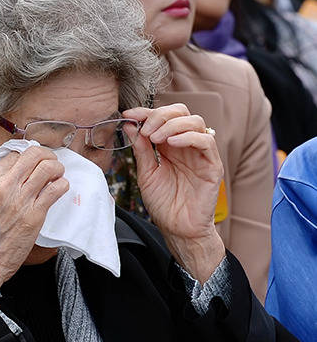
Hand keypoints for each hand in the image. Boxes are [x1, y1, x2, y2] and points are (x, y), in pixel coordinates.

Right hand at [0, 146, 68, 297]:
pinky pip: (55, 189)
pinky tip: (60, 188)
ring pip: (47, 168)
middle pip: (33, 155)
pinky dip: (62, 185)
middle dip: (46, 155)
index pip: (14, 155)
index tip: (34, 163)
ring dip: (57, 168)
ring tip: (58, 175)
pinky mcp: (34, 215)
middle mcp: (4, 186)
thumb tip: (11, 175)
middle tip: (51, 163)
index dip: (28, 156)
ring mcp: (20, 200)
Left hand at [123, 104, 224, 281]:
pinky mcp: (213, 165)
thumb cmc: (164, 204)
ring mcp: (201, 154)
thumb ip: (141, 149)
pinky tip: (172, 144)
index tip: (129, 114)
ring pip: (195, 122)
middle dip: (160, 115)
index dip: (146, 112)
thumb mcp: (146, 173)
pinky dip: (189, 137)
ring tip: (156, 137)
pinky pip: (206, 141)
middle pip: (181, 112)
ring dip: (172, 124)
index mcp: (169, 145)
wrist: (177, 229)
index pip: (163, 117)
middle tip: (146, 129)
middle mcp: (186, 146)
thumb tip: (130, 124)